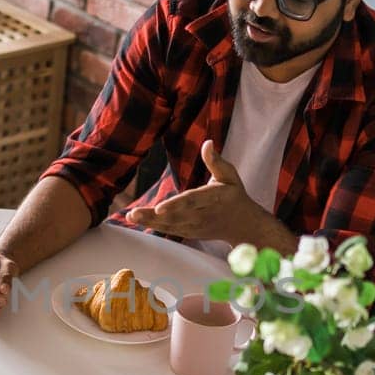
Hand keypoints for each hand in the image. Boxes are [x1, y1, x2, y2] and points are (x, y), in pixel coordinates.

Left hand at [128, 140, 266, 241]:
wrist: (243, 225)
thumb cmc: (233, 195)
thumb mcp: (230, 176)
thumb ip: (216, 162)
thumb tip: (207, 142)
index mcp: (213, 198)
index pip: (192, 201)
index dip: (175, 205)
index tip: (160, 208)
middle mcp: (202, 215)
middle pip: (176, 216)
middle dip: (153, 216)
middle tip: (133, 213)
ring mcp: (195, 226)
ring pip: (170, 225)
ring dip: (148, 221)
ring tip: (130, 216)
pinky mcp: (189, 232)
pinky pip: (169, 229)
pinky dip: (153, 226)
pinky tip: (137, 220)